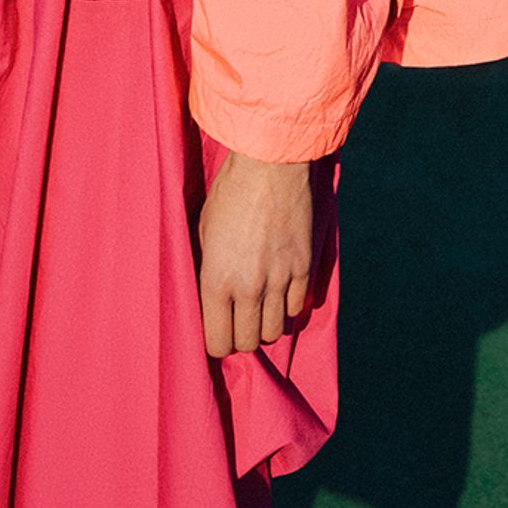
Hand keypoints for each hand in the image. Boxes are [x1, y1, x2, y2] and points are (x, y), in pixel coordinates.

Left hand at [197, 150, 313, 357]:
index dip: (215, 343)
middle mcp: (248, 287)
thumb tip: (208, 296)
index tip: (216, 332)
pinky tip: (279, 294)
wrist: (270, 165)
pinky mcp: (303, 268)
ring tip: (258, 310)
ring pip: (275, 331)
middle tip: (237, 322)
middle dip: (240, 337)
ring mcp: (279, 280)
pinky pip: (297, 308)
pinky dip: (287, 307)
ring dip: (265, 326)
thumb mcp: (203, 231)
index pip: (217, 342)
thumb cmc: (229, 193)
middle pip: (247, 342)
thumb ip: (207, 268)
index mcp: (216, 279)